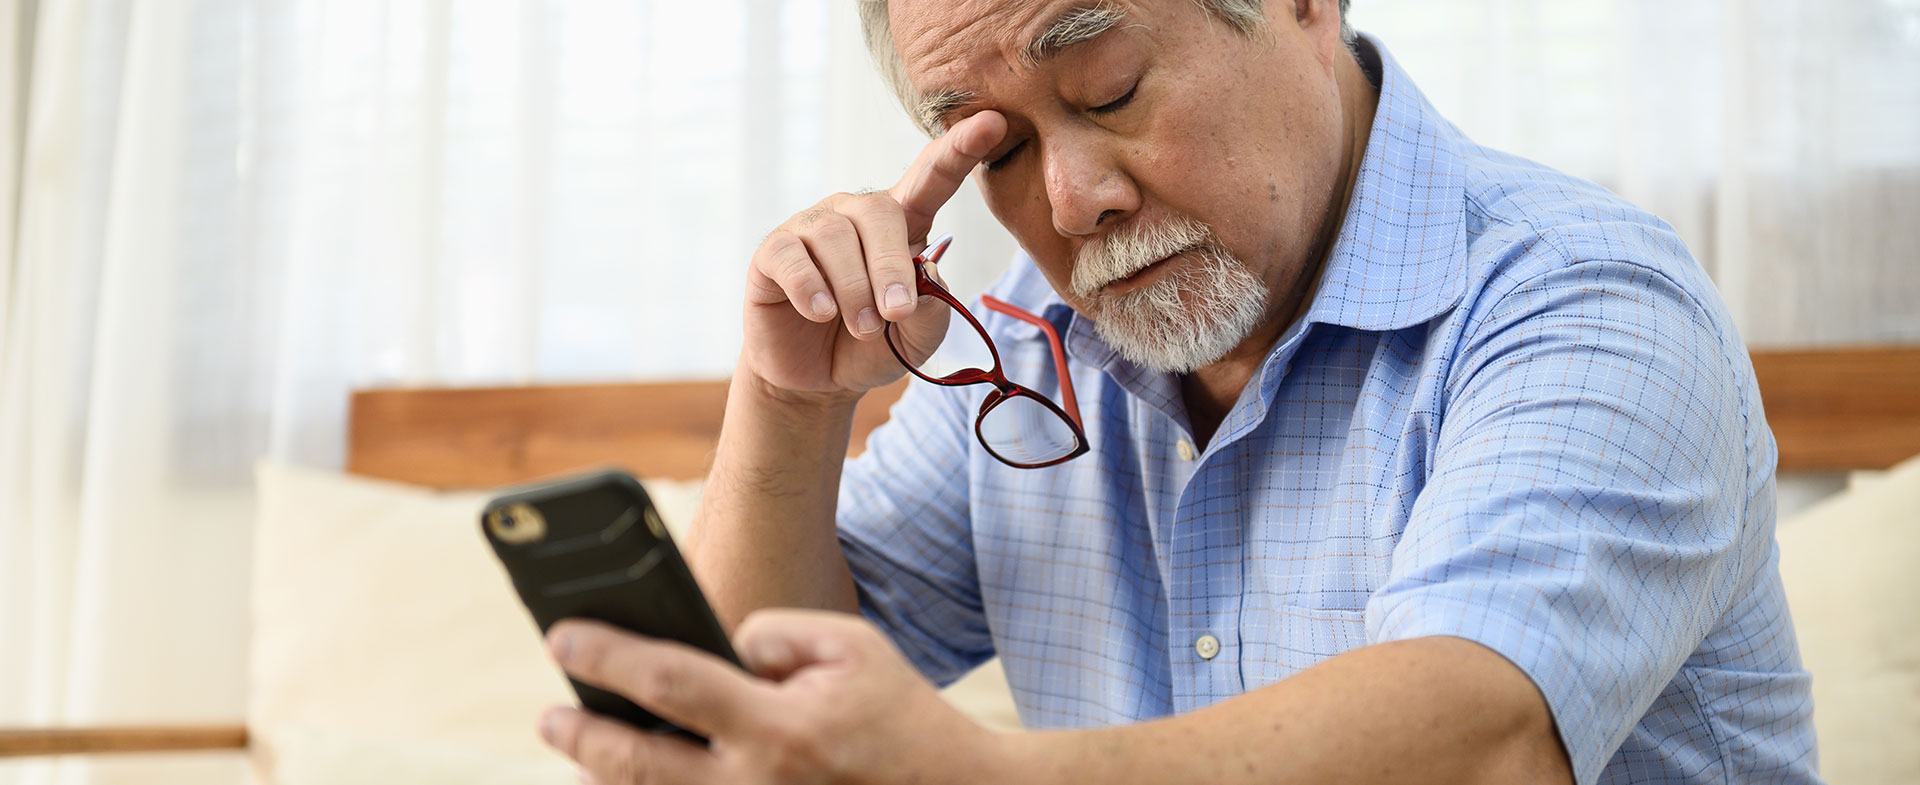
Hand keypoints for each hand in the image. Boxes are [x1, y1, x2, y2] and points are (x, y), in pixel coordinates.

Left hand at [539, 610, 1003, 784]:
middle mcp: (754, 784)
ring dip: (606, 778)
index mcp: (775, 727)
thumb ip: (775, 634)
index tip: (562, 637)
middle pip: (635, 765)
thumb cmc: (900, 714)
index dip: (606, 656)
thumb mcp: (852, 645)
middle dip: (581, 737)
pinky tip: (633, 781)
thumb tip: (719, 649)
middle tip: (548, 717)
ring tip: (580, 754)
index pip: (666, 681)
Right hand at [742, 111, 1007, 399]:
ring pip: (835, 236)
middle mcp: (855, 215)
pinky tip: (822, 312)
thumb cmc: (874, 346)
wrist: (818, 380)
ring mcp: (811, 229)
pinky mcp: (774, 252)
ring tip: (864, 327)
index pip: (933, 178)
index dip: (960, 150)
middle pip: (879, 211)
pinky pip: (792, 256)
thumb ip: (931, 310)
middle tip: (895, 314)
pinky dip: (811, 288)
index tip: (993, 122)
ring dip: (855, 289)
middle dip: (891, 265)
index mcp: (902, 224)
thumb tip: (924, 270)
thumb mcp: (917, 338)